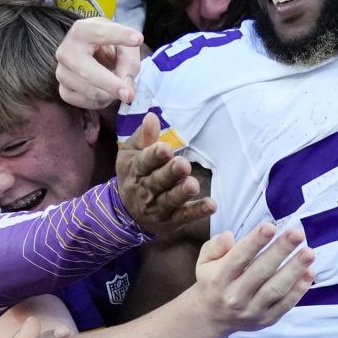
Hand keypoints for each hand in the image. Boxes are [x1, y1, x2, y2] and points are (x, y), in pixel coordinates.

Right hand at [56, 17, 142, 107]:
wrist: (93, 56)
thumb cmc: (111, 49)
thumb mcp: (124, 47)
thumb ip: (129, 62)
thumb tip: (126, 85)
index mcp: (81, 31)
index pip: (100, 33)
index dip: (119, 36)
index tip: (138, 39)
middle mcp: (66, 51)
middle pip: (87, 71)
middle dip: (110, 84)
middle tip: (129, 95)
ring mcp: (61, 72)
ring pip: (89, 91)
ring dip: (110, 95)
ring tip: (120, 88)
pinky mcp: (63, 90)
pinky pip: (84, 102)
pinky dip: (101, 102)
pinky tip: (107, 94)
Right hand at [116, 114, 214, 240]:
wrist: (126, 212)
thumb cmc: (134, 174)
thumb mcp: (131, 154)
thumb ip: (143, 136)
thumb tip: (151, 117)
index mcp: (135, 170)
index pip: (144, 162)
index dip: (154, 155)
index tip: (165, 149)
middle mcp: (145, 190)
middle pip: (158, 181)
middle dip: (171, 173)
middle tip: (183, 164)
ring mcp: (157, 207)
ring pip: (170, 200)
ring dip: (182, 193)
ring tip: (193, 185)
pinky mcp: (171, 220)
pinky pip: (184, 216)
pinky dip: (197, 212)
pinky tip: (211, 205)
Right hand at [190, 221, 313, 333]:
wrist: (211, 318)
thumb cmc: (212, 281)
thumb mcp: (204, 261)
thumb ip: (215, 246)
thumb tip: (229, 236)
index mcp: (219, 278)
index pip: (239, 257)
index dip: (255, 241)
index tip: (270, 226)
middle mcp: (235, 296)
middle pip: (261, 271)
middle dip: (280, 251)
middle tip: (297, 233)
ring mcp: (252, 311)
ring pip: (276, 289)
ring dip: (294, 270)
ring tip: (309, 252)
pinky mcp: (266, 320)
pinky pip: (285, 305)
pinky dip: (299, 290)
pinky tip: (309, 272)